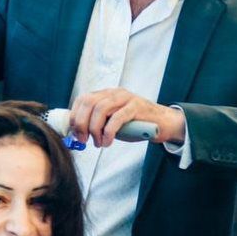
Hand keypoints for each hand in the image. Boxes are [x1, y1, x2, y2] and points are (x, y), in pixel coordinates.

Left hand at [70, 88, 184, 147]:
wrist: (162, 123)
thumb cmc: (135, 124)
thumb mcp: (112, 122)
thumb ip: (97, 123)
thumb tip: (78, 133)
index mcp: (106, 94)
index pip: (83, 99)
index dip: (75, 116)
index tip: (74, 133)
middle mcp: (114, 93)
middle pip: (89, 103)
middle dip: (81, 123)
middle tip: (83, 140)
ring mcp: (126, 98)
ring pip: (101, 109)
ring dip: (95, 129)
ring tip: (98, 143)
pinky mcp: (137, 107)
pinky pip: (117, 118)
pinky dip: (109, 132)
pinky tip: (108, 142)